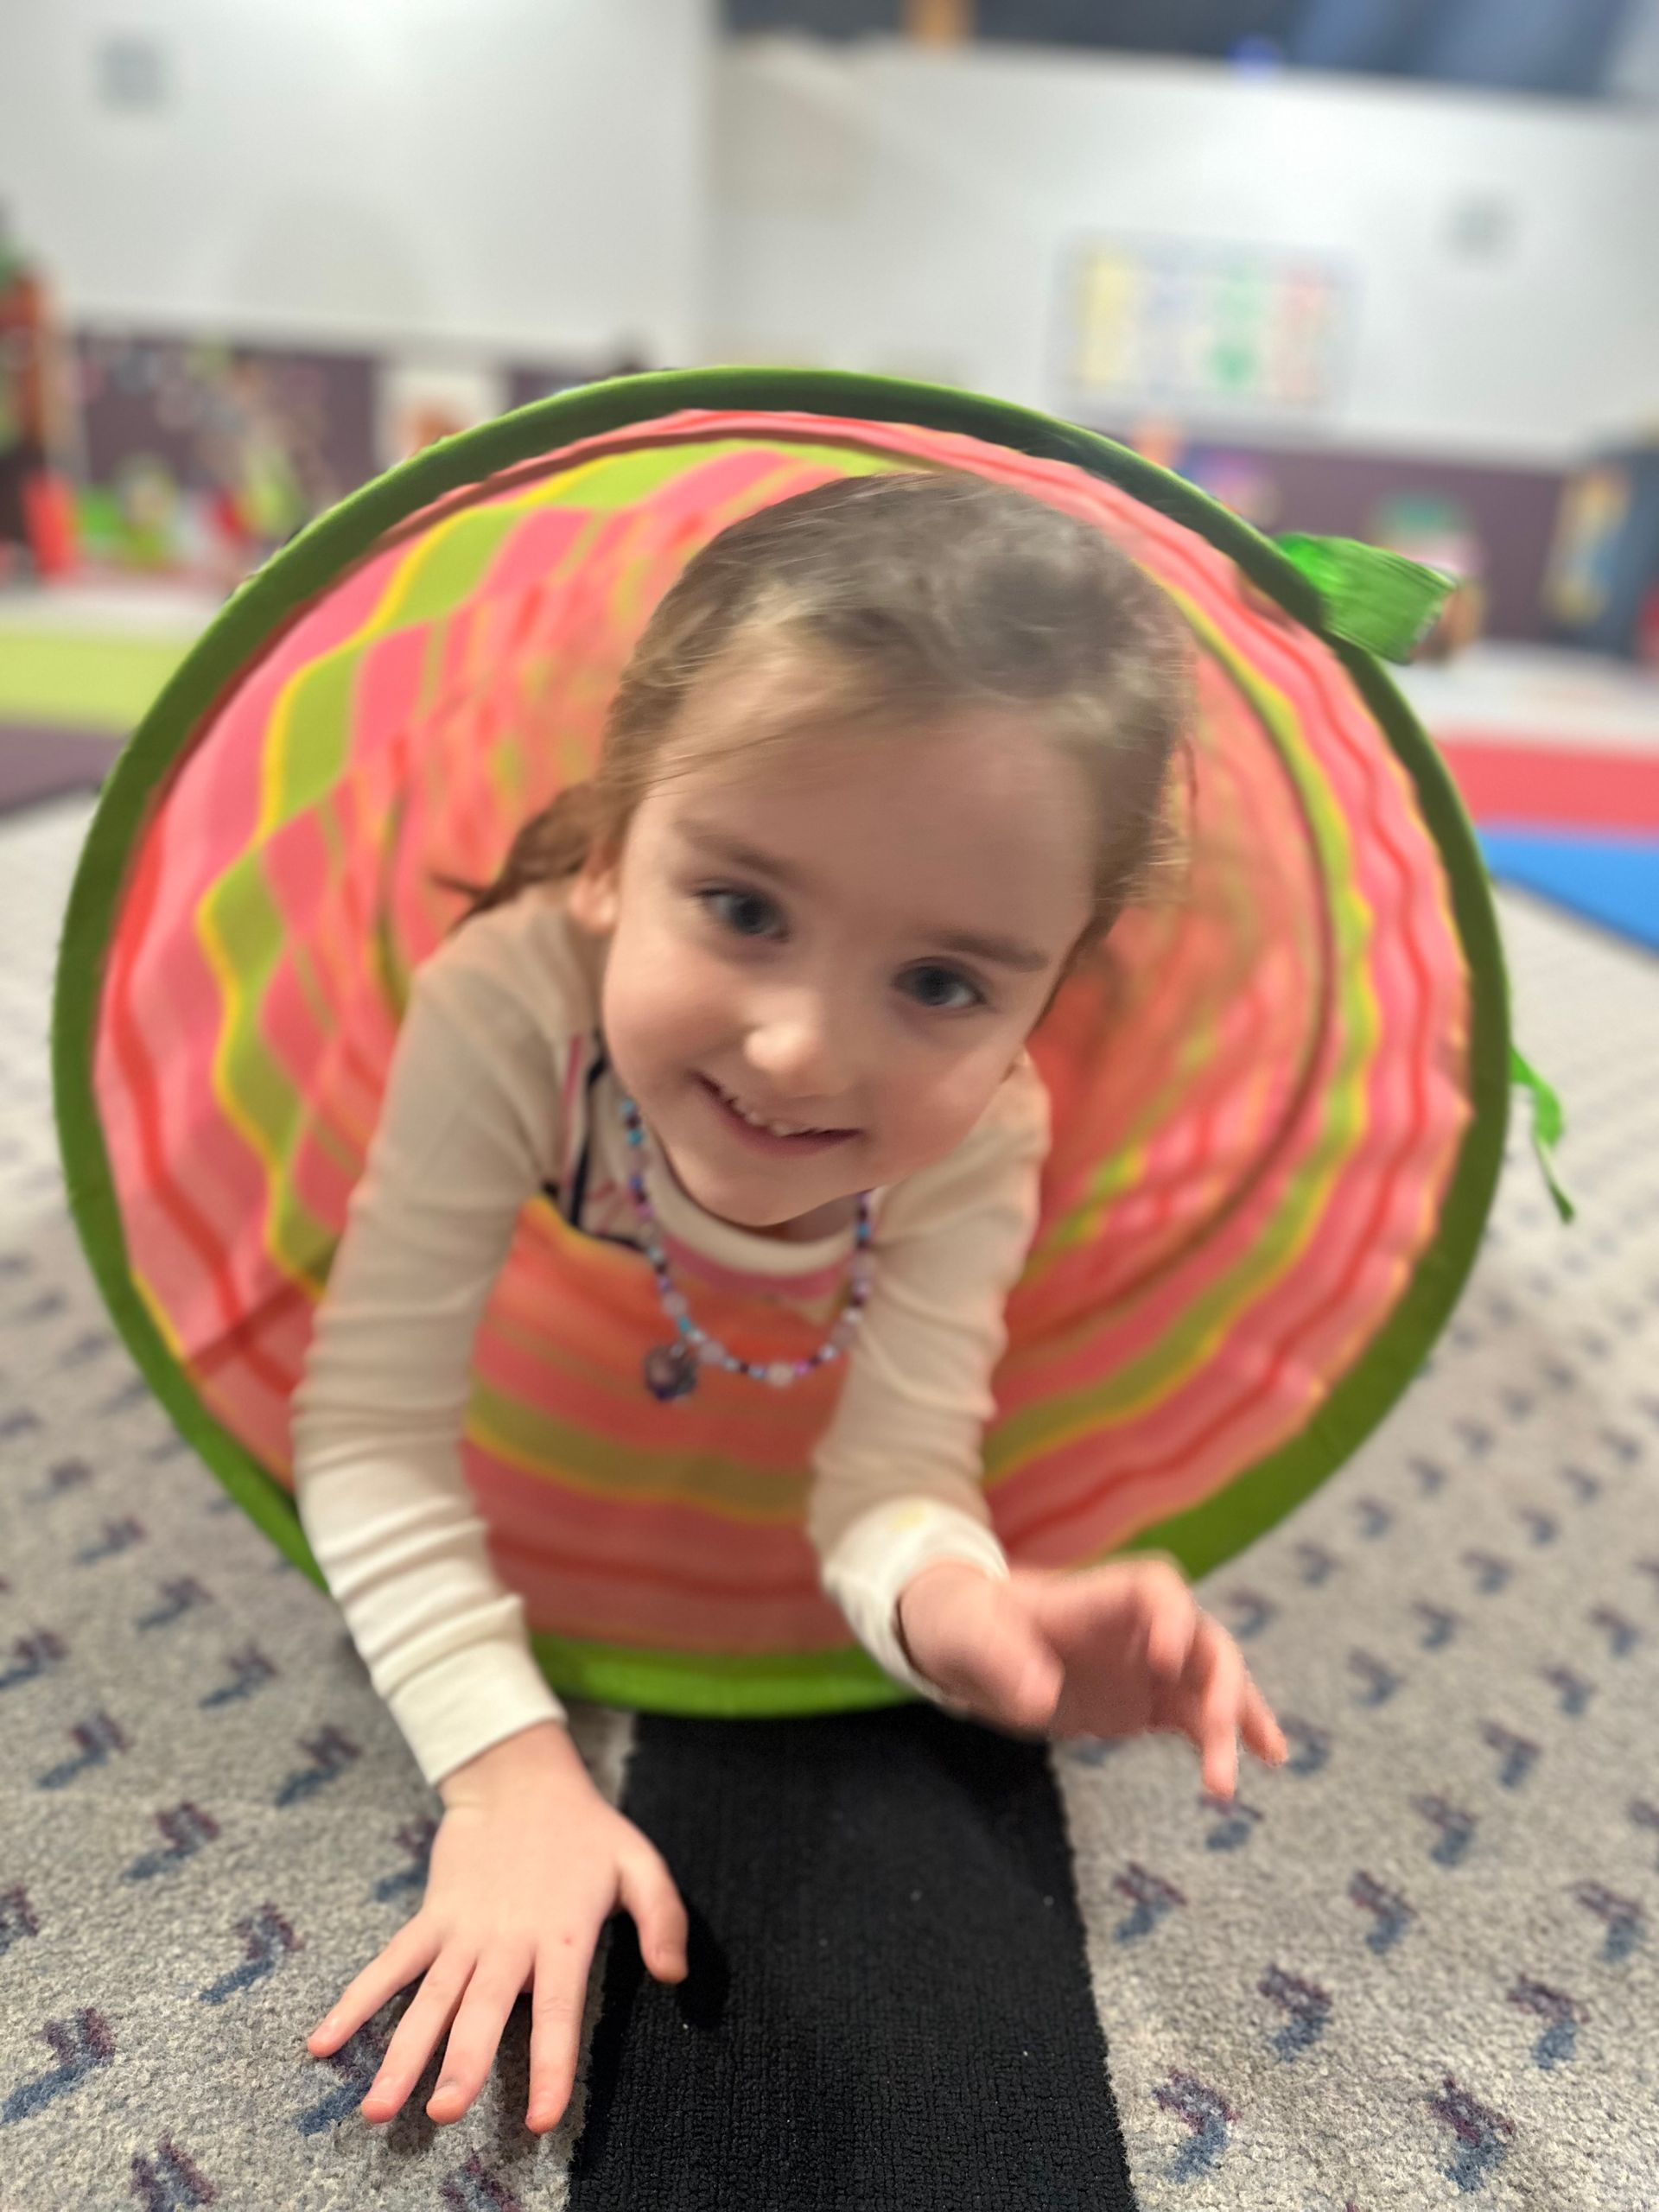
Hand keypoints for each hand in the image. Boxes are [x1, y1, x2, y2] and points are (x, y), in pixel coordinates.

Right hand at [305, 1720, 687, 2133]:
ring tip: (377, 2108)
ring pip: (430, 1999)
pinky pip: (390, 1962)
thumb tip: (673, 1976)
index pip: (559, 2011)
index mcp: (562, 1936)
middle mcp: (509, 1941)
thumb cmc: (587, 1829)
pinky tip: (324, 2042)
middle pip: (483, 2010)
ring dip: (402, 2052)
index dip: (553, 2065)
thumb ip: (663, 1917)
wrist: (521, 1775)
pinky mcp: (432, 1916)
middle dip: (462, 2062)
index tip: (543, 2119)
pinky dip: (356, 2000)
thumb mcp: (640, 1864)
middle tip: (442, 2111)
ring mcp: (464, 1930)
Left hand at [897, 1557, 1286, 1798]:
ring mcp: (1148, 1666)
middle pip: (1201, 1641)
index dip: (1172, 1618)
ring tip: (1226, 1782)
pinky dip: (1230, 1735)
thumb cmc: (966, 1624)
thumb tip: (1042, 1697)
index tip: (1166, 1660)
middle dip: (1218, 1685)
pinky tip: (1264, 1761)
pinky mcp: (1148, 1702)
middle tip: (1215, 1735)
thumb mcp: (969, 1638)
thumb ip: (1002, 1662)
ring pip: (1212, 1683)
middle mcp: (1137, 1627)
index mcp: (1099, 1597)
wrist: (966, 1645)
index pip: (1157, 1590)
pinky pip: (1200, 1715)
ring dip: (1232, 1723)